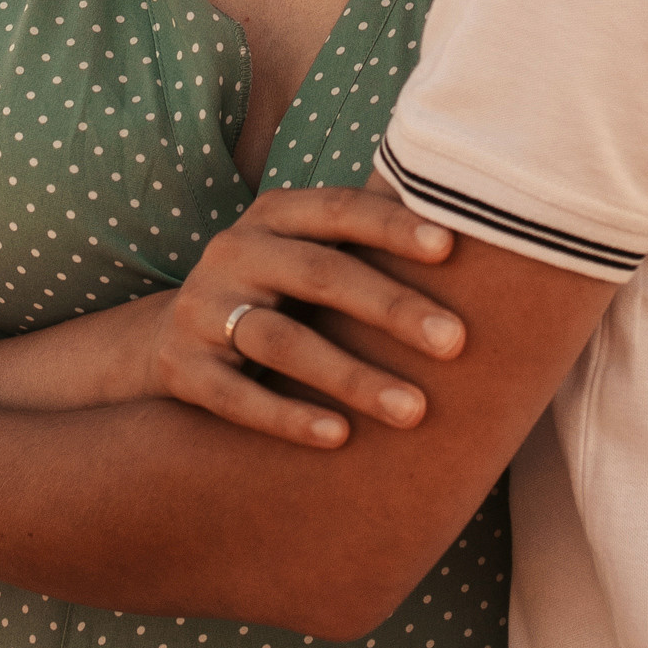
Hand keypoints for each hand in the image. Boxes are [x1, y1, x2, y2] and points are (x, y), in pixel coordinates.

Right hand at [143, 186, 466, 446]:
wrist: (167, 341)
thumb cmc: (273, 292)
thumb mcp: (302, 253)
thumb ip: (364, 237)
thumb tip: (480, 225)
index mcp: (273, 215)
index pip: (339, 209)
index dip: (392, 226)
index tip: (451, 249)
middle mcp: (233, 252)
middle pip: (320, 274)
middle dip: (392, 309)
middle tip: (456, 342)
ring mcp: (202, 311)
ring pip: (282, 342)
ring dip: (352, 377)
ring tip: (414, 410)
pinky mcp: (181, 370)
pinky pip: (237, 397)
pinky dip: (289, 417)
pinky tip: (340, 438)